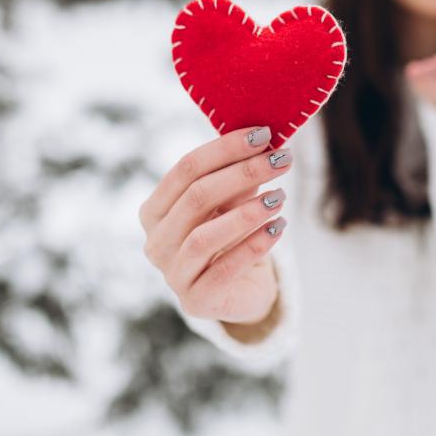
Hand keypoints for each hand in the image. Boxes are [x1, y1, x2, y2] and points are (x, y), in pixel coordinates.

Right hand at [138, 125, 291, 324]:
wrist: (242, 292)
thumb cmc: (232, 239)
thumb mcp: (233, 204)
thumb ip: (238, 178)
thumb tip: (261, 142)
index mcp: (155, 211)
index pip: (185, 169)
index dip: (224, 149)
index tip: (263, 134)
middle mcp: (155, 242)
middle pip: (195, 197)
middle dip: (242, 173)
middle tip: (280, 159)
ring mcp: (172, 275)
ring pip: (204, 236)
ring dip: (246, 212)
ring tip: (280, 196)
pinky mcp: (196, 301)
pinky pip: (225, 269)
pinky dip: (254, 245)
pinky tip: (279, 227)